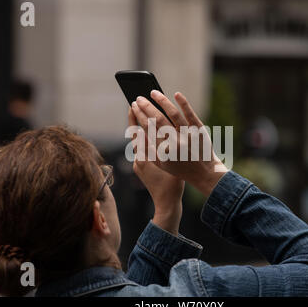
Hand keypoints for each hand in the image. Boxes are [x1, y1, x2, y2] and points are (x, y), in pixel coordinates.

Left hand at [129, 108, 183, 235]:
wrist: (167, 203)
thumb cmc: (173, 183)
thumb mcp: (171, 161)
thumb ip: (164, 146)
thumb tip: (159, 126)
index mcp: (145, 156)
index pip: (138, 131)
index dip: (135, 116)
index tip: (134, 103)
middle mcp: (139, 159)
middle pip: (134, 134)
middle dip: (134, 119)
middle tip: (133, 103)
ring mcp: (139, 165)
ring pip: (136, 142)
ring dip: (137, 128)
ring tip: (138, 115)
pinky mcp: (140, 169)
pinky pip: (140, 150)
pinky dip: (142, 139)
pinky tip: (146, 133)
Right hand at [130, 90, 227, 196]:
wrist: (204, 172)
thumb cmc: (179, 167)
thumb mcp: (160, 163)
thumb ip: (147, 149)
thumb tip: (137, 131)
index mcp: (164, 151)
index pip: (148, 128)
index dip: (139, 115)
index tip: (134, 107)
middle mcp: (175, 142)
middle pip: (158, 119)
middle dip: (146, 107)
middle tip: (139, 98)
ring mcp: (188, 135)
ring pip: (173, 114)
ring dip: (162, 101)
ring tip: (153, 93)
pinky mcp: (199, 130)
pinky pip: (190, 114)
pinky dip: (183, 103)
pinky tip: (176, 94)